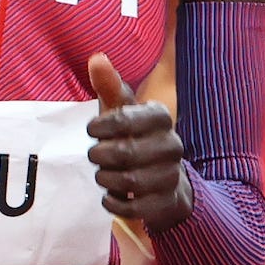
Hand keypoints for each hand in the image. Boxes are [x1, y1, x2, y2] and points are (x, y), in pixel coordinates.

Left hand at [86, 54, 192, 231]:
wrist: (166, 181)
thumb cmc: (136, 138)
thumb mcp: (123, 112)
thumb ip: (109, 87)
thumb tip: (96, 57)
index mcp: (161, 117)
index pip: (126, 118)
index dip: (102, 126)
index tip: (91, 130)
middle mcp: (172, 145)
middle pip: (124, 153)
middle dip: (101, 156)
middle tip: (95, 155)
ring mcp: (171, 175)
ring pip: (128, 182)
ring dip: (106, 179)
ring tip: (103, 175)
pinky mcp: (165, 203)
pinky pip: (132, 207)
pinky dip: (113, 203)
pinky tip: (111, 196)